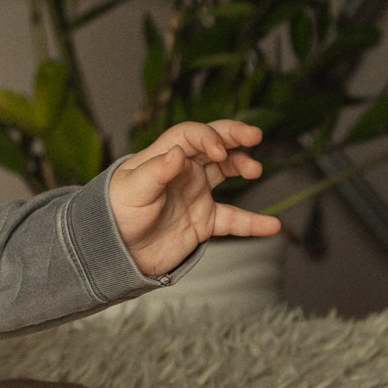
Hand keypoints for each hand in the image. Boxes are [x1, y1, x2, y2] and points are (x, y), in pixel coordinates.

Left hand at [108, 120, 281, 277]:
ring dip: (243, 166)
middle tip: (254, 136)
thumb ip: (156, 172)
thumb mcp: (132, 190)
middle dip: (235, 137)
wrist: (115, 252)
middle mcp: (184, 171)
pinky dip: (253, 222)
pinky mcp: (204, 220)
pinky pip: (233, 218)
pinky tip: (272, 225)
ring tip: (255, 171)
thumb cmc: (116, 214)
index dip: (208, 137)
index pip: (191, 135)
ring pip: (227, 173)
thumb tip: (178, 153)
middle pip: (214, 145)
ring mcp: (196, 194)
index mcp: (164, 156)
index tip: (219, 151)